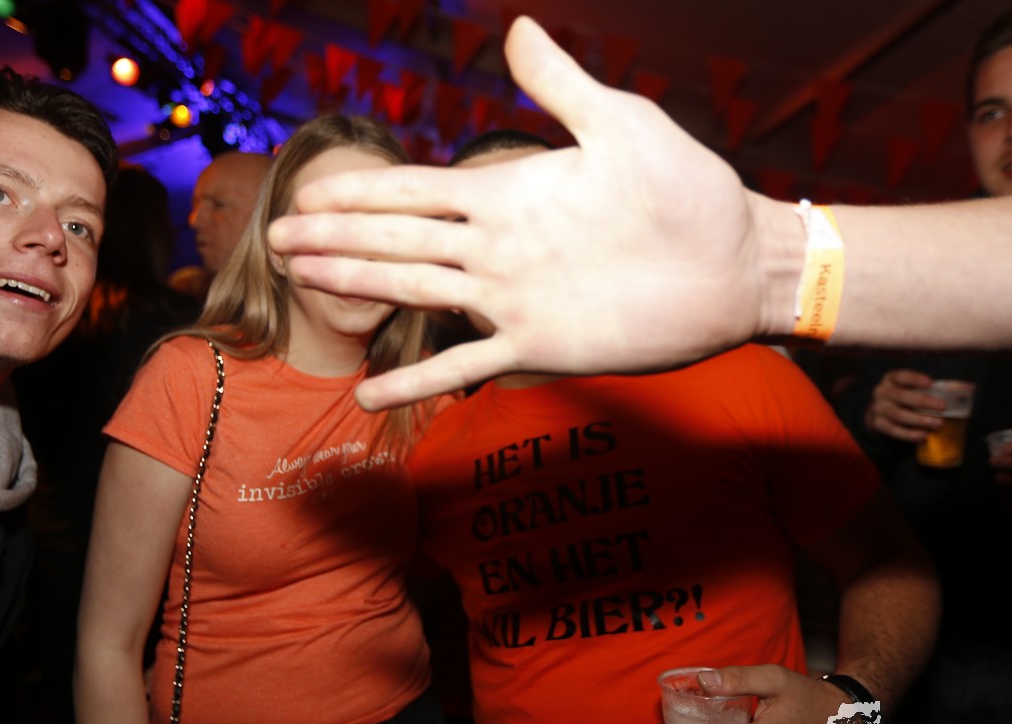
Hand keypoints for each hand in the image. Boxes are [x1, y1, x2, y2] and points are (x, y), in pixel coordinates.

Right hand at [267, 17, 785, 409]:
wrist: (734, 265)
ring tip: (303, 282)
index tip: (308, 189)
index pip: (417, 189)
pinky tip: (370, 398)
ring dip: (356, 287)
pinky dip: (417, 383)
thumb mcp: (622, 124)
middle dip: (336, 236)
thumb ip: (561, 86)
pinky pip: (463, 365)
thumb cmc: (687, 189)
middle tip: (277, 237)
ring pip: (414, 291)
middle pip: (397, 239)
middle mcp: (498, 246)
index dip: (362, 192)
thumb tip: (515, 27)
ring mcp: (512, 299)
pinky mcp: (537, 345)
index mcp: (510, 192)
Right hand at [863, 369, 942, 441]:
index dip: (915, 379)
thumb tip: (963, 392)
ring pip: (897, 414)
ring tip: (937, 424)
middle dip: (922, 402)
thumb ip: (929, 390)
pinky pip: (893, 430)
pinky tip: (923, 436)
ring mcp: (878, 409)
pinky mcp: (878, 424)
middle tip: (942, 407)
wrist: (882, 412)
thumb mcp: (911, 389)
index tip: (931, 383)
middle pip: (900, 396)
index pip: (902, 376)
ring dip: (918, 420)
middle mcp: (881, 392)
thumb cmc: (905, 398)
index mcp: (891, 379)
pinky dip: (908, 434)